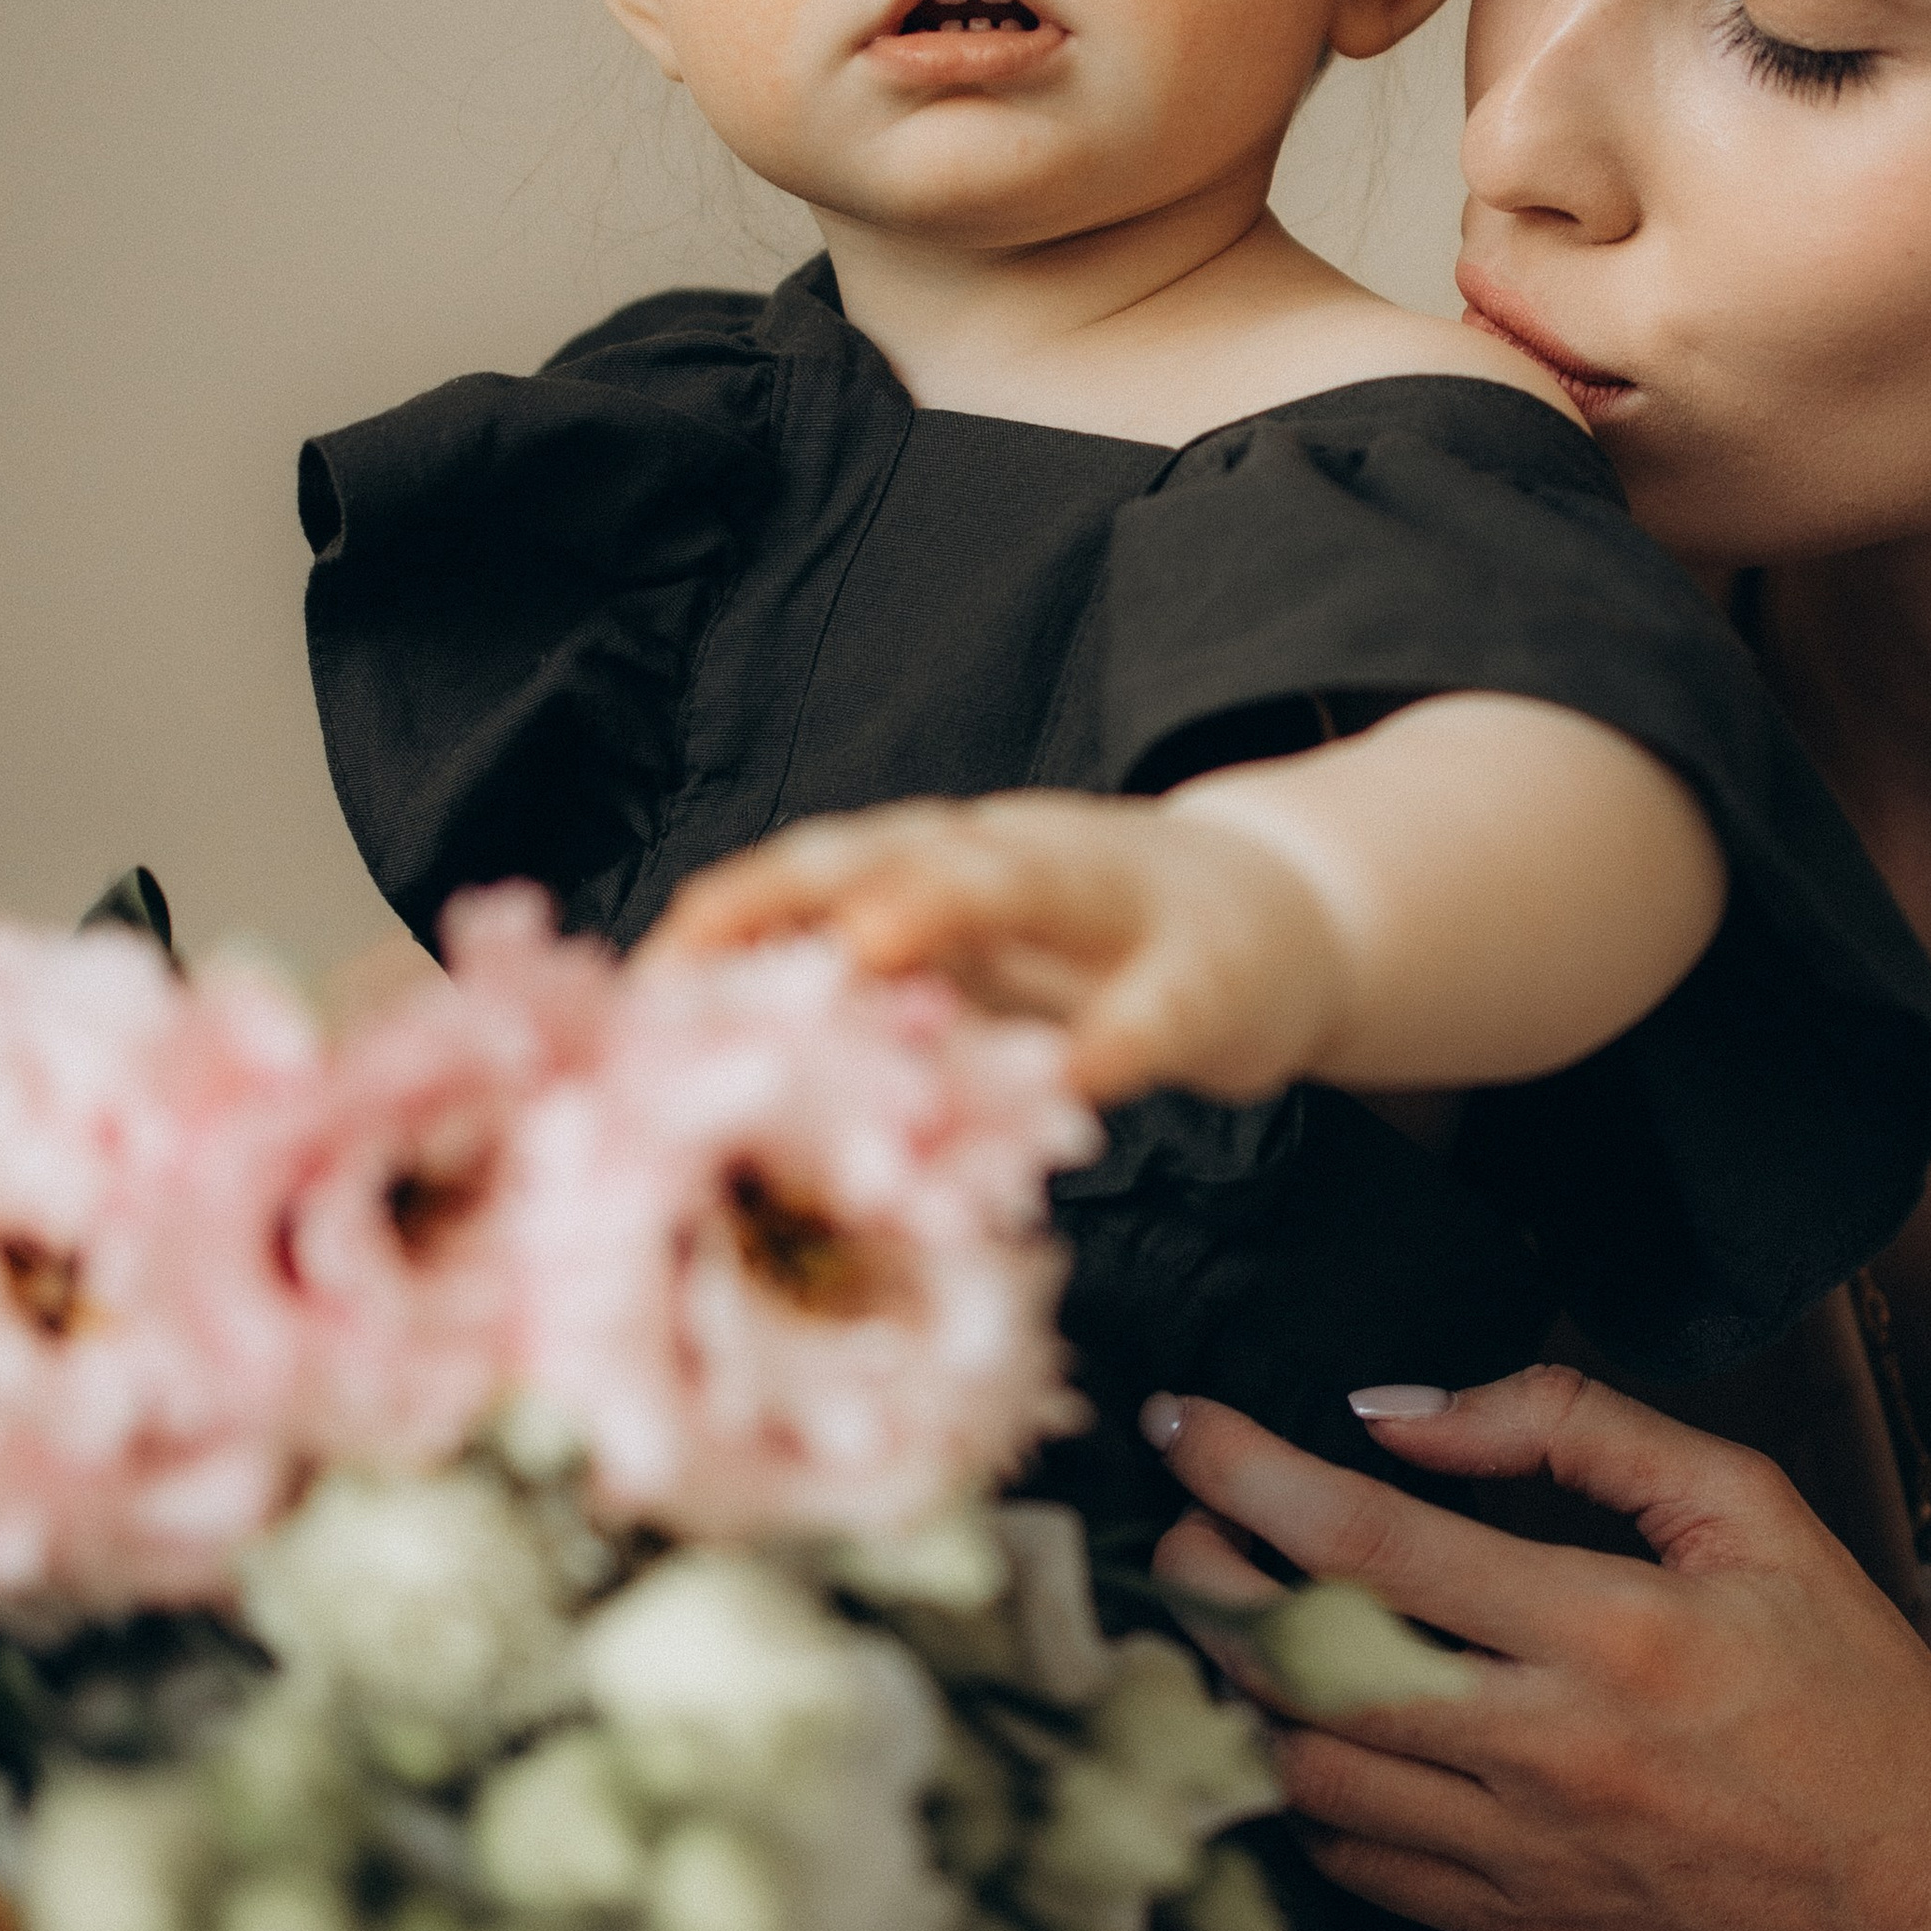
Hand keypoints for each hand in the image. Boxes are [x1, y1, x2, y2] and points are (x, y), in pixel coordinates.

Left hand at [651, 795, 1353, 1106]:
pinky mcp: (1210, 977)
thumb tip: (726, 1078)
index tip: (641, 971)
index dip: (735, 909)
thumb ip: (880, 1003)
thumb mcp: (985, 969)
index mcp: (951, 865)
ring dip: (943, 904)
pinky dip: (1116, 1032)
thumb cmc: (1098, 961)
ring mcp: (1120, 901)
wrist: (1289, 930)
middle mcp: (1022, 858)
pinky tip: (1074, 1077)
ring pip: (1026, 882)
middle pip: (904, 853)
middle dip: (805, 888)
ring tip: (867, 949)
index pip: (825, 869)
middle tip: (711, 945)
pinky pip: (1158, 1003)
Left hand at [1145, 1367, 1930, 1930]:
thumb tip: (1404, 1411)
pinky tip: (1321, 1729)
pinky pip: (1352, 1862)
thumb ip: (1576, 1431)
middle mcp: (1546, 1752)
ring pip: (1303, 1771)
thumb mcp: (1751, 1511)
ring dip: (1241, 1687)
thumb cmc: (1856, 1692)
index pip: (1365, 1540)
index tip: (1179, 1421)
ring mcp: (1523, 1859)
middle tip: (1184, 1526)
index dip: (1243, 1471)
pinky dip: (1307, 1789)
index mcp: (1607, 1631)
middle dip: (1203, 1579)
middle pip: (1296, 1664)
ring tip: (1241, 1622)